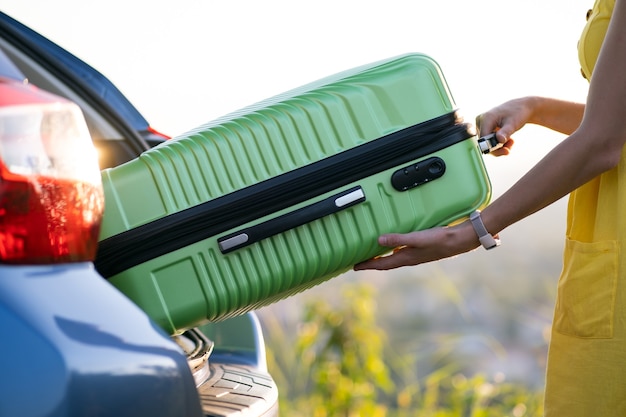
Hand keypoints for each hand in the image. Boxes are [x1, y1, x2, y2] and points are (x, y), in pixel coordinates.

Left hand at [353, 221, 479, 270]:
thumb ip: (398, 239)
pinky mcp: (422, 250)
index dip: (367, 265)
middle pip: (386, 263)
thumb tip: (378, 240)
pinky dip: (393, 250)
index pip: (382, 265)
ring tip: (372, 253)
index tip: (354, 266)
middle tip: (359, 261)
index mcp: (406, 258)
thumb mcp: (417, 238)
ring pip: (394, 258)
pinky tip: (393, 244)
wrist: (462, 240)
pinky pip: (402, 252)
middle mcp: (409, 259)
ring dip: (382, 257)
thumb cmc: (440, 239)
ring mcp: (416, 255)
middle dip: (372, 263)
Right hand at [476, 97, 535, 155]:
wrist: (521, 107)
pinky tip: (508, 140)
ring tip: (511, 142)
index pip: (483, 138)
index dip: (492, 147)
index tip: (505, 150)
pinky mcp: (486, 128)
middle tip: (509, 149)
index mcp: (486, 118)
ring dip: (499, 146)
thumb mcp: (513, 123)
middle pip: (484, 142)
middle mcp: (481, 121)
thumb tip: (499, 140)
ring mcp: (482, 125)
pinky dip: (499, 143)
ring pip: (487, 143)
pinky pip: (489, 140)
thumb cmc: (518, 113)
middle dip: (497, 148)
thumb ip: (505, 132)